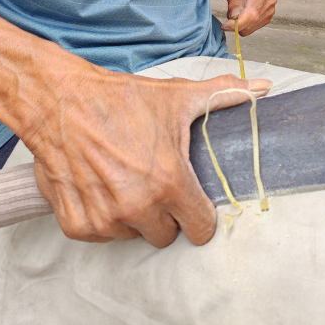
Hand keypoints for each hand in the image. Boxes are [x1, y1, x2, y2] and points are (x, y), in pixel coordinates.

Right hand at [26, 65, 271, 246]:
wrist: (61, 100)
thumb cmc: (120, 99)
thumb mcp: (177, 97)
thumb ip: (224, 97)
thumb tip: (263, 89)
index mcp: (169, 182)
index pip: (200, 229)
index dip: (199, 214)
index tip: (191, 199)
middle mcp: (138, 207)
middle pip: (165, 235)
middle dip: (164, 213)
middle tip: (153, 181)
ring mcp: (105, 219)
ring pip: (132, 234)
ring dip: (132, 215)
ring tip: (124, 177)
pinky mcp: (77, 224)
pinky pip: (100, 234)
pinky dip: (101, 216)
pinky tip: (100, 185)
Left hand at [218, 0, 276, 35]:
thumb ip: (233, 0)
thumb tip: (235, 17)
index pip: (252, 13)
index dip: (238, 23)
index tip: (224, 26)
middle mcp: (269, 0)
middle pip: (252, 22)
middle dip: (236, 23)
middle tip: (227, 13)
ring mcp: (270, 8)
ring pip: (251, 27)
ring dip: (239, 23)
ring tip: (236, 8)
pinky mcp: (267, 15)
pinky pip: (252, 28)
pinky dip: (244, 24)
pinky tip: (241, 12)